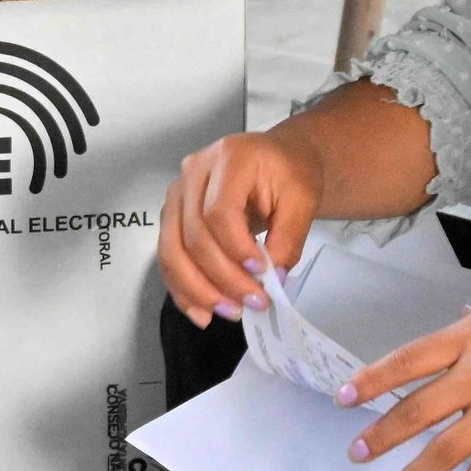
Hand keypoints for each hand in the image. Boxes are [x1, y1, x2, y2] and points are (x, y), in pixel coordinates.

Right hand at [160, 130, 325, 326]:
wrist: (276, 162)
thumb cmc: (289, 174)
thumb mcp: (302, 199)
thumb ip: (289, 237)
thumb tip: (273, 278)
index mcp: (229, 158)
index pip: (219, 211)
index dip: (236, 248)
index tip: (261, 273)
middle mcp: (192, 172)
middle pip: (193, 235)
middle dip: (222, 277)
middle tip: (252, 302)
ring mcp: (176, 195)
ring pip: (172, 251)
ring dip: (198, 290)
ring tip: (229, 312)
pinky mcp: (171, 216)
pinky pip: (168, 258)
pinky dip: (182, 289)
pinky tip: (202, 312)